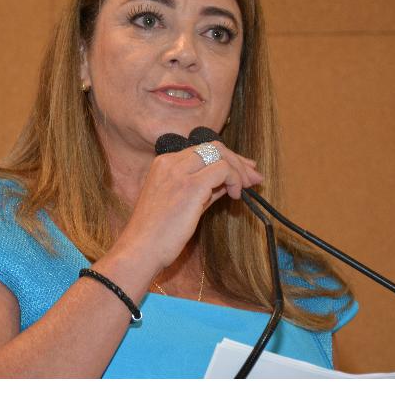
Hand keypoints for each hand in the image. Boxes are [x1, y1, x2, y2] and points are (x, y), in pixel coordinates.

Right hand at [114, 142, 263, 271]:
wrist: (141, 249)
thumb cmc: (158, 233)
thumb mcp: (183, 203)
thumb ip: (204, 188)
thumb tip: (228, 182)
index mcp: (164, 163)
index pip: (202, 149)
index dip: (226, 158)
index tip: (242, 172)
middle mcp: (171, 162)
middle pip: (213, 147)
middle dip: (237, 160)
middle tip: (253, 177)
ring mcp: (180, 172)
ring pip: (220, 154)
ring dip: (239, 170)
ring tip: (246, 188)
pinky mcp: (191, 186)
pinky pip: (223, 170)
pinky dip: (235, 180)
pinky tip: (236, 196)